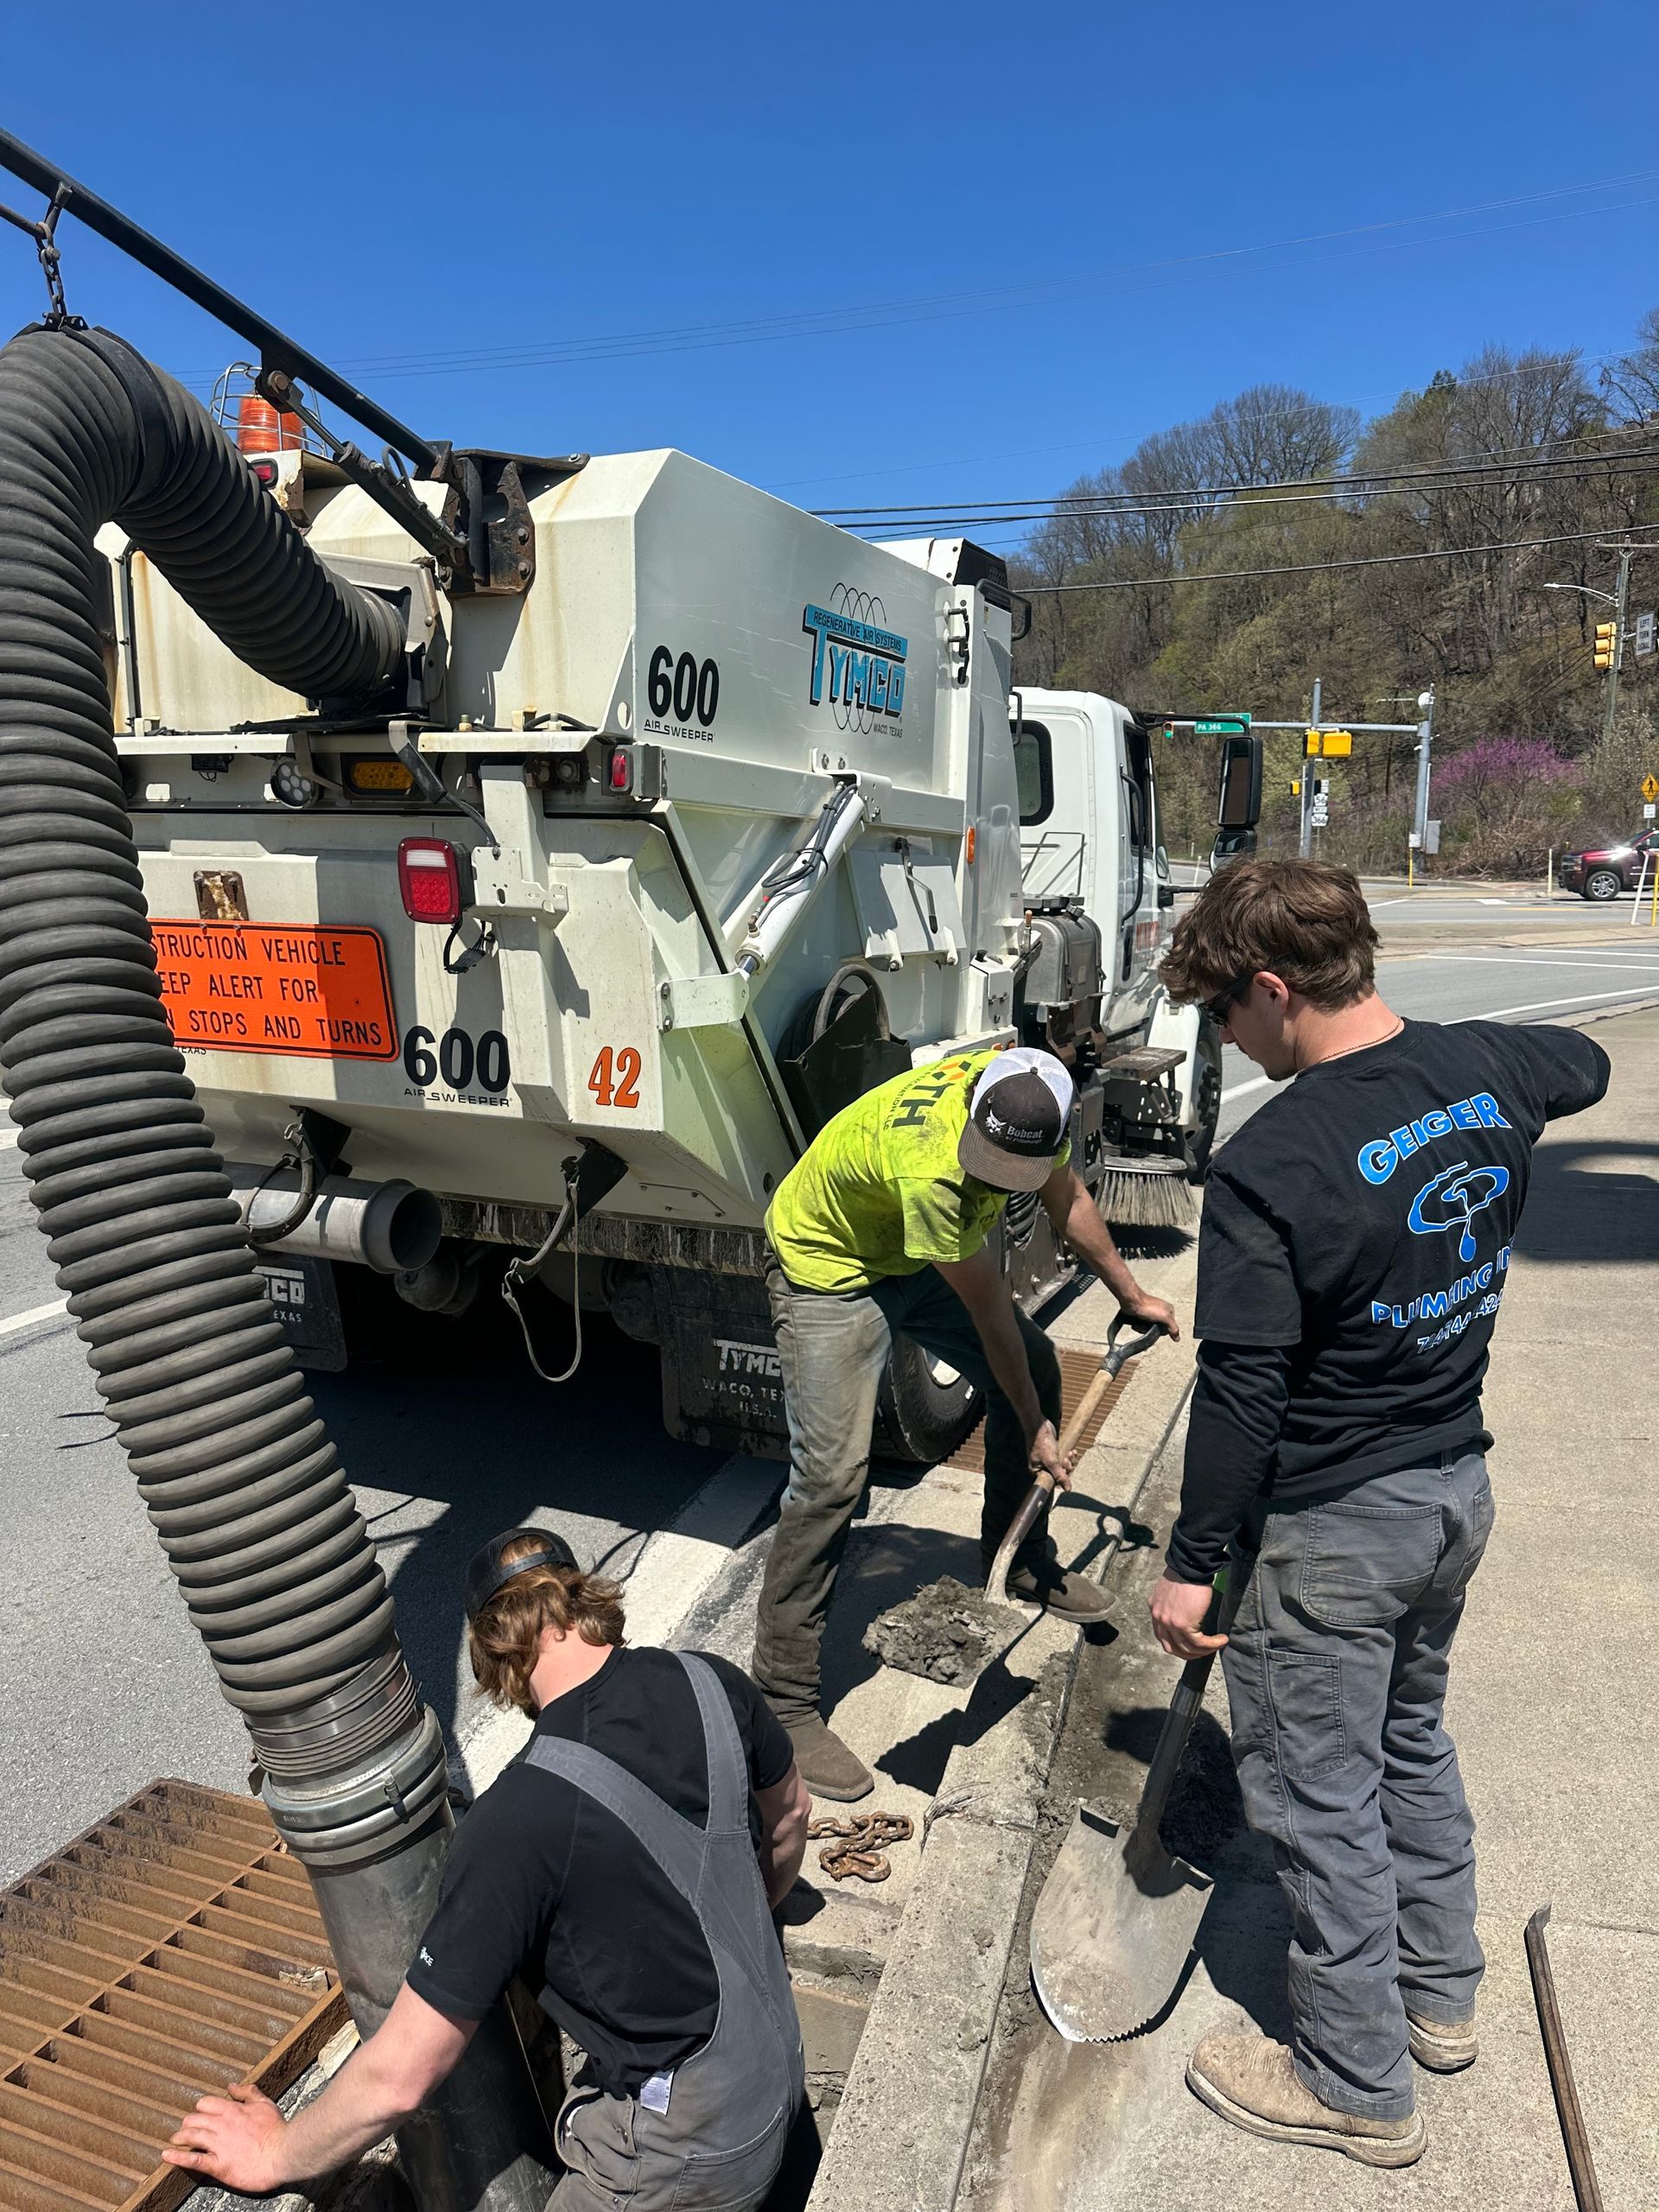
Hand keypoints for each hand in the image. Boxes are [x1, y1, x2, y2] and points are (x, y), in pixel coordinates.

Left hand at [166, 2082, 288, 2192]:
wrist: (281, 2154)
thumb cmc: (276, 2130)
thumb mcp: (264, 2104)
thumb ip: (248, 2092)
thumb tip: (231, 2086)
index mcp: (233, 2110)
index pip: (206, 2104)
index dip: (201, 2108)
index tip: (199, 2114)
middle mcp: (222, 2125)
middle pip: (195, 2120)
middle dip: (187, 2123)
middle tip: (185, 2128)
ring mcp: (218, 2145)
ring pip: (191, 2136)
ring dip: (180, 2137)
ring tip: (174, 2140)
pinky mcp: (218, 2165)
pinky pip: (193, 2160)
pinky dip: (177, 2157)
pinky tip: (167, 2155)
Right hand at [1027, 1418, 1077, 1490]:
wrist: (1040, 1426)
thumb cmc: (1042, 1443)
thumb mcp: (1051, 1462)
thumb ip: (1059, 1476)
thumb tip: (1067, 1489)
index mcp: (1037, 1471)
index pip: (1053, 1481)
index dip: (1062, 1478)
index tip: (1066, 1471)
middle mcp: (1042, 1466)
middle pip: (1059, 1473)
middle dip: (1066, 1467)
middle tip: (1067, 1460)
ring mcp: (1048, 1459)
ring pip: (1063, 1465)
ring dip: (1069, 1461)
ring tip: (1070, 1454)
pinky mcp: (1053, 1452)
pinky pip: (1063, 1457)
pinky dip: (1069, 1455)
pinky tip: (1072, 1451)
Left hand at [1120, 1291, 1179, 1342]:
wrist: (1132, 1302)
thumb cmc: (1147, 1307)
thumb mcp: (1165, 1317)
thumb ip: (1173, 1328)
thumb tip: (1177, 1338)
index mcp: (1169, 1310)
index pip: (1169, 1328)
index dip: (1162, 1331)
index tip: (1156, 1328)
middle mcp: (1161, 1311)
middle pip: (1159, 1329)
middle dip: (1151, 1330)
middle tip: (1145, 1326)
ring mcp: (1152, 1313)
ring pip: (1149, 1328)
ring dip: (1143, 1329)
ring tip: (1139, 1324)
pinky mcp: (1143, 1315)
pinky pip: (1142, 1326)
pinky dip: (1139, 1326)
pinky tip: (1136, 1324)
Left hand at [1149, 1571, 1226, 1658]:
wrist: (1190, 1566)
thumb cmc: (1185, 1573)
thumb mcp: (1170, 1590)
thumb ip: (1170, 1604)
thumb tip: (1183, 1614)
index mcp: (1155, 1610)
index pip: (1162, 1636)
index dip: (1177, 1644)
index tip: (1191, 1645)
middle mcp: (1159, 1619)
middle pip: (1172, 1648)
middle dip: (1189, 1653)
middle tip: (1203, 1651)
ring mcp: (1170, 1623)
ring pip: (1187, 1649)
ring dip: (1204, 1651)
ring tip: (1217, 1645)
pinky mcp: (1184, 1625)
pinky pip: (1199, 1643)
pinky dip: (1212, 1645)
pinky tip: (1222, 1640)